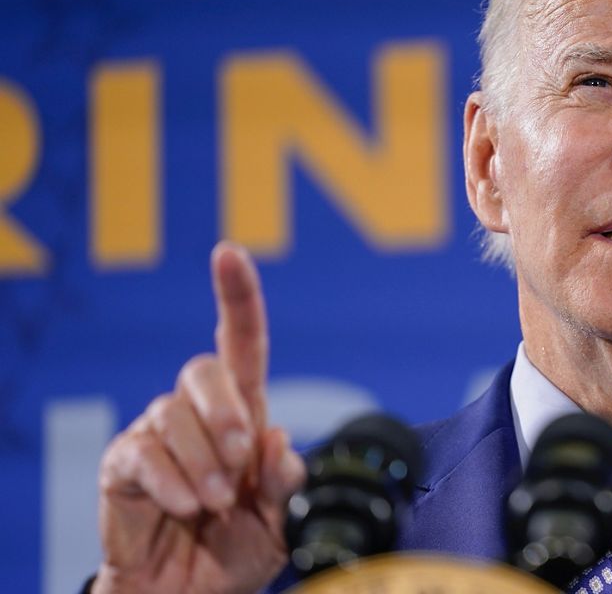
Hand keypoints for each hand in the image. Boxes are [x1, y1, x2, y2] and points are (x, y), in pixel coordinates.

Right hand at [94, 242, 305, 593]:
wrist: (192, 593)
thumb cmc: (240, 549)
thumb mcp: (282, 519)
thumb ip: (286, 480)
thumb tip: (277, 437)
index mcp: (244, 412)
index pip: (242, 342)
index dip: (237, 296)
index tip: (228, 254)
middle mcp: (198, 412)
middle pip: (203, 369)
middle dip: (226, 411)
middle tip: (239, 462)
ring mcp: (156, 433)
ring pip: (175, 416)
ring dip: (204, 463)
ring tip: (214, 504)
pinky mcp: (123, 462)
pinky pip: (144, 453)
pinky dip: (172, 482)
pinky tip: (183, 506)